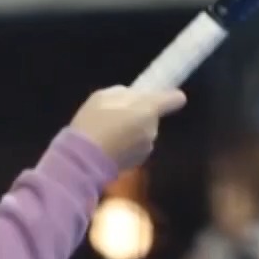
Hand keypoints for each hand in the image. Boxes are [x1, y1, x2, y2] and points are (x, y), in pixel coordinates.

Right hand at [68, 85, 187, 168]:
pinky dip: (126, 147)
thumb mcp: (103, 96)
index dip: (170, 96)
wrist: (83, 158)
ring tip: (109, 134)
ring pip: (144, 134)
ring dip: (132, 132)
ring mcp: (147, 147)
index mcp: (149, 108)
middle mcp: (153, 128)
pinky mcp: (137, 162)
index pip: (175, 98)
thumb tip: (133, 98)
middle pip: (152, 117)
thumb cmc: (93, 122)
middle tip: (116, 117)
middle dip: (139, 116)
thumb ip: (124, 95)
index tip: (157, 98)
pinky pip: (135, 148)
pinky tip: (109, 147)